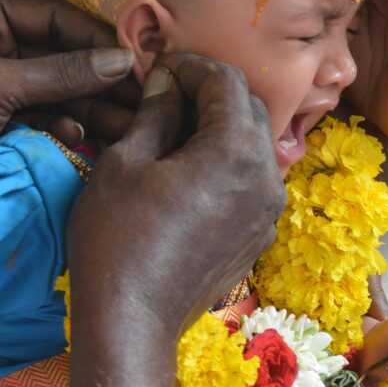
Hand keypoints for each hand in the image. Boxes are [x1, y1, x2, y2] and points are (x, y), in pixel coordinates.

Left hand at [0, 0, 137, 215]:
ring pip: (56, 88)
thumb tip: (123, 60)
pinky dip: (63, 126)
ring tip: (126, 127)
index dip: (97, 36)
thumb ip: (63, 72)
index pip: (55, 16)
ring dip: (90, 107)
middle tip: (141, 98)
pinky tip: (80, 139)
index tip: (135, 59)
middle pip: (61, 54)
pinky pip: (41, 114)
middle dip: (99, 79)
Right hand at [67, 53, 286, 337]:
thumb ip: (156, 112)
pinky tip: (188, 172)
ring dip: (219, 127)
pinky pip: (251, 180)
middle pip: (248, 108)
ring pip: (253, 144)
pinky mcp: (260, 235)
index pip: (225, 80)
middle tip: (165, 95)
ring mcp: (268, 210)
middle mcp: (267, 176)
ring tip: (174, 132)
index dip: (189, 66)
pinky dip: (226, 162)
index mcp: (236, 150)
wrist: (132, 321)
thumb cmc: (118, 238)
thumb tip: (166, 81)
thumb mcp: (126, 162)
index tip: (158, 70)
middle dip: (209, 93)